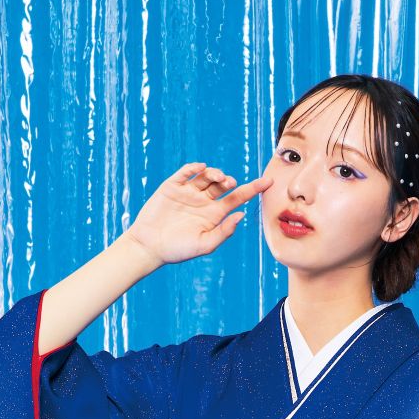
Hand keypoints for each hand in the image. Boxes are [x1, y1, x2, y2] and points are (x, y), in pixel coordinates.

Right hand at [127, 162, 273, 266]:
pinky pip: (186, 172)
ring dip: (215, 173)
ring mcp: (188, 192)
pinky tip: (200, 169)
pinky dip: (194, 168)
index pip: (238, 198)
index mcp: (214, 214)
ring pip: (207, 176)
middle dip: (229, 180)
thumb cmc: (178, 250)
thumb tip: (241, 216)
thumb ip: (224, 232)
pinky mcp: (173, 187)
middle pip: (223, 184)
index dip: (253, 189)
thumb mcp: (204, 245)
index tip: (269, 181)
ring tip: (218, 178)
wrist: (150, 247)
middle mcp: (204, 201)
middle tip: (230, 184)